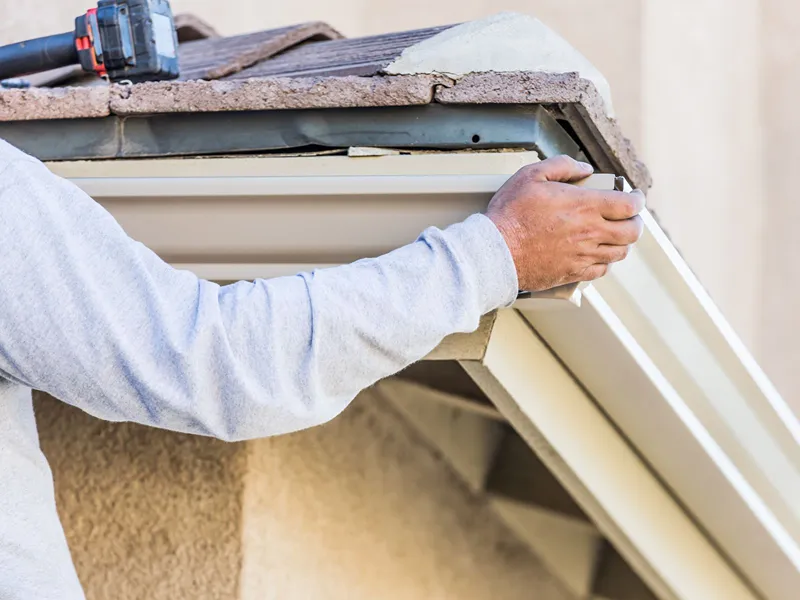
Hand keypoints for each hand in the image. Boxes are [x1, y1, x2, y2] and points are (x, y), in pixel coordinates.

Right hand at [487, 155, 644, 291]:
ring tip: (614, 235)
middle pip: (632, 232)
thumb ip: (561, 166)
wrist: (495, 252)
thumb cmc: (510, 214)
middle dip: (636, 222)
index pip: (629, 205)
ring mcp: (583, 255)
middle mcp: (590, 233)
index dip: (637, 200)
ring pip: (619, 252)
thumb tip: (583, 168)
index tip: (634, 196)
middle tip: (629, 217)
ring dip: (622, 242)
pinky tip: (596, 254)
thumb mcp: (531, 175)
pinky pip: (601, 270)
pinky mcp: (572, 272)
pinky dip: (604, 262)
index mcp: (585, 206)